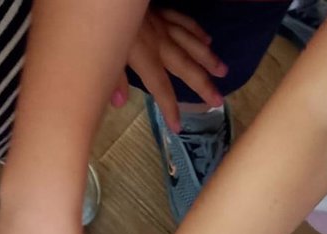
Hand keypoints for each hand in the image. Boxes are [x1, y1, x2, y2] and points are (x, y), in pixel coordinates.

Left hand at [115, 8, 226, 127]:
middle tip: (218, 100)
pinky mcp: (163, 14)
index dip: (170, 108)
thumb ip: (113, 78)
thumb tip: (119, 103)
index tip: (178, 126)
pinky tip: (208, 41)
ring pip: (191, 44)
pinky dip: (197, 32)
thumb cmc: (103, 27)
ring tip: (223, 71)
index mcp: (145, 57)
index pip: (160, 88)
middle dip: (203, 85)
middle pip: (185, 68)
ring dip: (208, 59)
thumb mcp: (102, 54)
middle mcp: (160, 43)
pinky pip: (184, 22)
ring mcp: (164, 27)